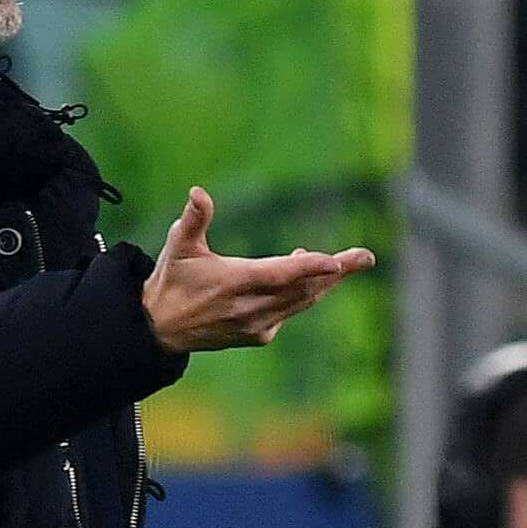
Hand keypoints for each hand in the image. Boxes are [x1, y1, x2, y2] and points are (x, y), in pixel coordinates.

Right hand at [141, 188, 375, 355]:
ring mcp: (257, 325)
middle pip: (304, 289)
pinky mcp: (260, 335)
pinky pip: (291, 311)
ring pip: (302, 302)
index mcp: (234, 282)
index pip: (280, 274)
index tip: (335, 261)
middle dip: (337, 272)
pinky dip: (305, 295)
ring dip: (325, 282)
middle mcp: (251, 307)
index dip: (310, 267)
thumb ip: (193, 219)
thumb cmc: (171, 280)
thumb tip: (198, 192)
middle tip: (365, 257)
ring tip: (347, 264)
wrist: (161, 329)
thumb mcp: (177, 246)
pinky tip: (309, 279)